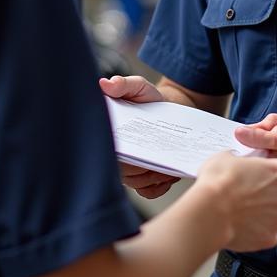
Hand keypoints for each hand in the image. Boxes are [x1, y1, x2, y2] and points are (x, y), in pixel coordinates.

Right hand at [101, 75, 179, 198]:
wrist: (171, 109)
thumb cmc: (149, 99)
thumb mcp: (138, 86)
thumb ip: (123, 84)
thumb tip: (105, 84)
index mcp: (110, 135)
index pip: (105, 150)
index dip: (119, 153)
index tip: (133, 148)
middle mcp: (118, 156)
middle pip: (123, 171)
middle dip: (140, 166)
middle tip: (157, 154)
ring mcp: (132, 170)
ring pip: (137, 182)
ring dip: (153, 175)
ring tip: (168, 162)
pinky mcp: (147, 178)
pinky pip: (149, 191)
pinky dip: (158, 186)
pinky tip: (169, 175)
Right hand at [196, 152, 276, 250]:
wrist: (210, 212)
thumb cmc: (218, 183)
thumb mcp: (225, 158)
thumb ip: (239, 159)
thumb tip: (235, 160)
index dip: (274, 173)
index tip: (263, 175)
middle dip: (272, 196)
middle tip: (250, 195)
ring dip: (265, 215)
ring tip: (243, 213)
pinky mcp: (270, 239)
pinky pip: (267, 234)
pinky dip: (257, 232)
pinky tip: (241, 226)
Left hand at [234, 113, 276, 196]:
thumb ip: (272, 122)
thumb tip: (248, 130)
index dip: (255, 135)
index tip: (238, 133)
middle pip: (272, 156)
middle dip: (254, 153)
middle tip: (241, 150)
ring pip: (272, 174)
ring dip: (258, 168)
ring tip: (253, 162)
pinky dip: (266, 181)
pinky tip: (263, 175)